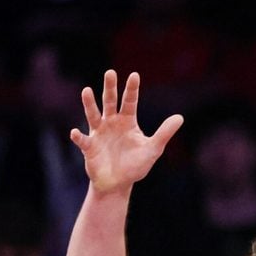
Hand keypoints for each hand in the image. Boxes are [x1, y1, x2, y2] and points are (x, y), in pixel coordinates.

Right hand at [70, 70, 183, 193]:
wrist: (119, 183)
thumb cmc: (135, 165)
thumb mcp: (153, 149)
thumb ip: (164, 133)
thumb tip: (180, 117)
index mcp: (128, 121)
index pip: (130, 101)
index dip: (132, 89)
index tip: (134, 75)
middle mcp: (112, 122)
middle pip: (110, 102)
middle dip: (110, 88)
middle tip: (110, 72)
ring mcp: (99, 133)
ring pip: (93, 115)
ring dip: (90, 104)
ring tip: (87, 91)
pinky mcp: (89, 147)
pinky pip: (83, 140)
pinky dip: (79, 137)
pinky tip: (75, 132)